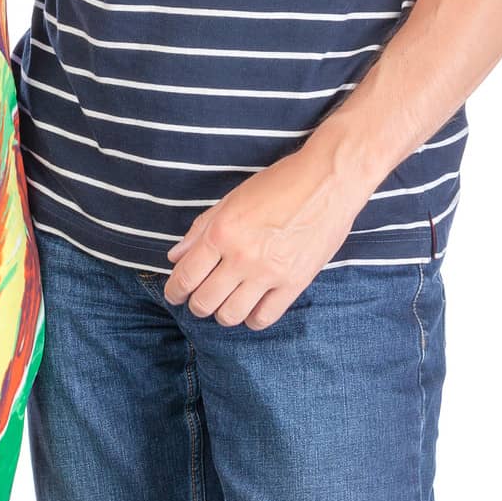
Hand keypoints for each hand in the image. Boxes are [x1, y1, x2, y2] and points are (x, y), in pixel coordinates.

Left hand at [162, 153, 365, 330]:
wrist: (327, 181)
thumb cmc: (278, 184)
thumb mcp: (232, 199)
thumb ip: (201, 230)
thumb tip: (175, 257)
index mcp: (222, 232)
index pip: (186, 276)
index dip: (174, 291)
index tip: (174, 294)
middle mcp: (242, 256)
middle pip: (205, 302)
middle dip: (195, 304)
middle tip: (198, 298)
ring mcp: (269, 273)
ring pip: (231, 315)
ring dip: (222, 313)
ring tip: (225, 301)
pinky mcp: (294, 284)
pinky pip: (264, 318)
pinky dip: (251, 318)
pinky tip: (250, 306)